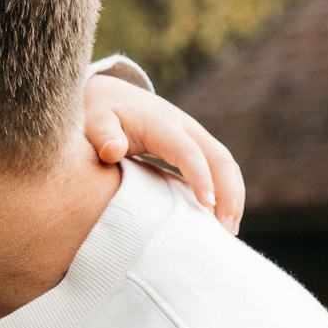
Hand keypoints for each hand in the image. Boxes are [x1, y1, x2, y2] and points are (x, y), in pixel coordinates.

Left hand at [80, 74, 245, 232]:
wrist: (109, 96)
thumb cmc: (99, 113)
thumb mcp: (95, 121)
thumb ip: (103, 135)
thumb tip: (112, 151)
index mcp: (161, 124)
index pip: (188, 151)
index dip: (200, 176)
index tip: (206, 205)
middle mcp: (185, 128)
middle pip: (220, 158)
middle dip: (228, 193)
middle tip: (226, 231)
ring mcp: (193, 136)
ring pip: (225, 164)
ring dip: (232, 196)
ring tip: (229, 232)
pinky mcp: (193, 146)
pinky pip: (218, 167)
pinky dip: (225, 191)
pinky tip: (220, 220)